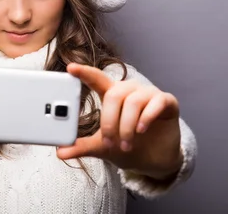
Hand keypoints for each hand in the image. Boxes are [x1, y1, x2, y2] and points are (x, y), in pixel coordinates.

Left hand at [56, 64, 182, 180]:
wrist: (155, 160)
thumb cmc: (127, 146)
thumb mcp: (102, 147)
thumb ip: (82, 146)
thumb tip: (60, 152)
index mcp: (112, 94)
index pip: (96, 79)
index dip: (84, 72)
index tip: (71, 68)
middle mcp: (130, 90)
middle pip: (114, 94)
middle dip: (110, 121)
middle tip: (110, 141)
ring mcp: (149, 94)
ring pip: (133, 101)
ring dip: (127, 126)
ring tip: (126, 144)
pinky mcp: (167, 101)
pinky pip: (156, 102)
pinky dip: (147, 117)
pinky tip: (141, 129)